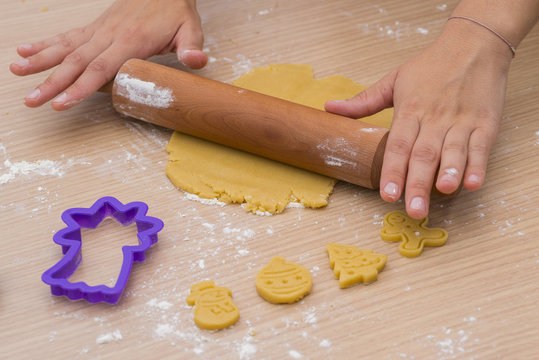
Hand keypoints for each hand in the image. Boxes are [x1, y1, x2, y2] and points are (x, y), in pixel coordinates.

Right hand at [9, 0, 206, 109]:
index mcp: (131, 41)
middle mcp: (109, 35)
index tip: (61, 103)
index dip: (81, 88)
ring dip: (41, 61)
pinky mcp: (96, 27)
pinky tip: (27, 50)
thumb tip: (197, 61)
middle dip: (53, 82)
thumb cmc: (175, 10)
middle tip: (32, 100)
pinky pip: (68, 36)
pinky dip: (46, 43)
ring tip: (18, 72)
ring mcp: (100, 30)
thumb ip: (192, 47)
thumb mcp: (191, 29)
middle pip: (77, 62)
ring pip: (66, 48)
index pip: (101, 69)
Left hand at [325, 20, 512, 218]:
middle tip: (413, 210)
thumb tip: (329, 108)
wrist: (474, 45)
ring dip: (449, 173)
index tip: (387, 194)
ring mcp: (462, 121)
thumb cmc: (431, 65)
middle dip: (418, 183)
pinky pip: (481, 147)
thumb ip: (363, 101)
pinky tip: (472, 183)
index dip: (393, 170)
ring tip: (442, 192)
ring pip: (454, 151)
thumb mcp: (393, 79)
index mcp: (410, 110)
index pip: (398, 145)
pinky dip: (477, 165)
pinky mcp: (485, 123)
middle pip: (424, 154)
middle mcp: (435, 118)